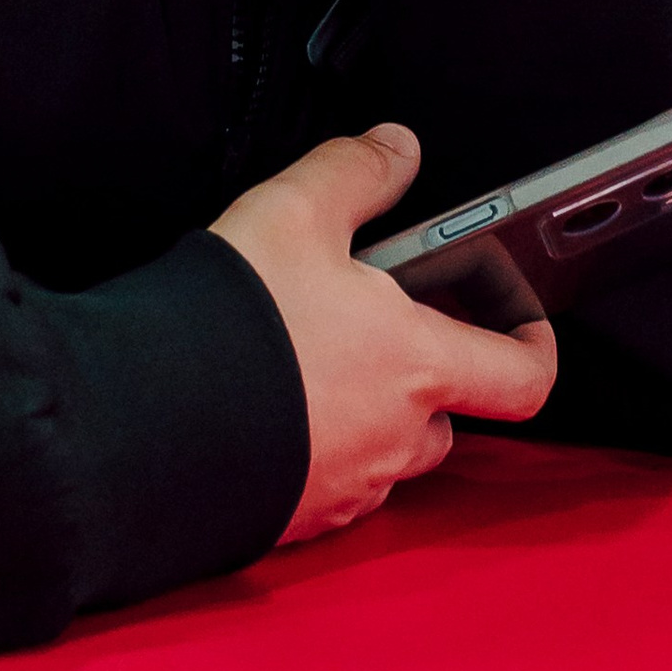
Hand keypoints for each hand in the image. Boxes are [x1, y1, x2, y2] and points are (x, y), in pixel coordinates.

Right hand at [211, 124, 557, 542]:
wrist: (138, 425)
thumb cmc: (232, 322)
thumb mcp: (293, 211)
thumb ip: (356, 172)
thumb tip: (399, 148)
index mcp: (418, 366)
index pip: (524, 378)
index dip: (533, 347)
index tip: (519, 325)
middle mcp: (394, 440)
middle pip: (447, 420)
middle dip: (424, 379)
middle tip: (372, 332)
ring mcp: (344, 490)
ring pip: (386, 457)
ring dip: (368, 418)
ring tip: (310, 368)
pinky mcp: (292, 523)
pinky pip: (327, 489)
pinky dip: (313, 455)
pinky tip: (267, 416)